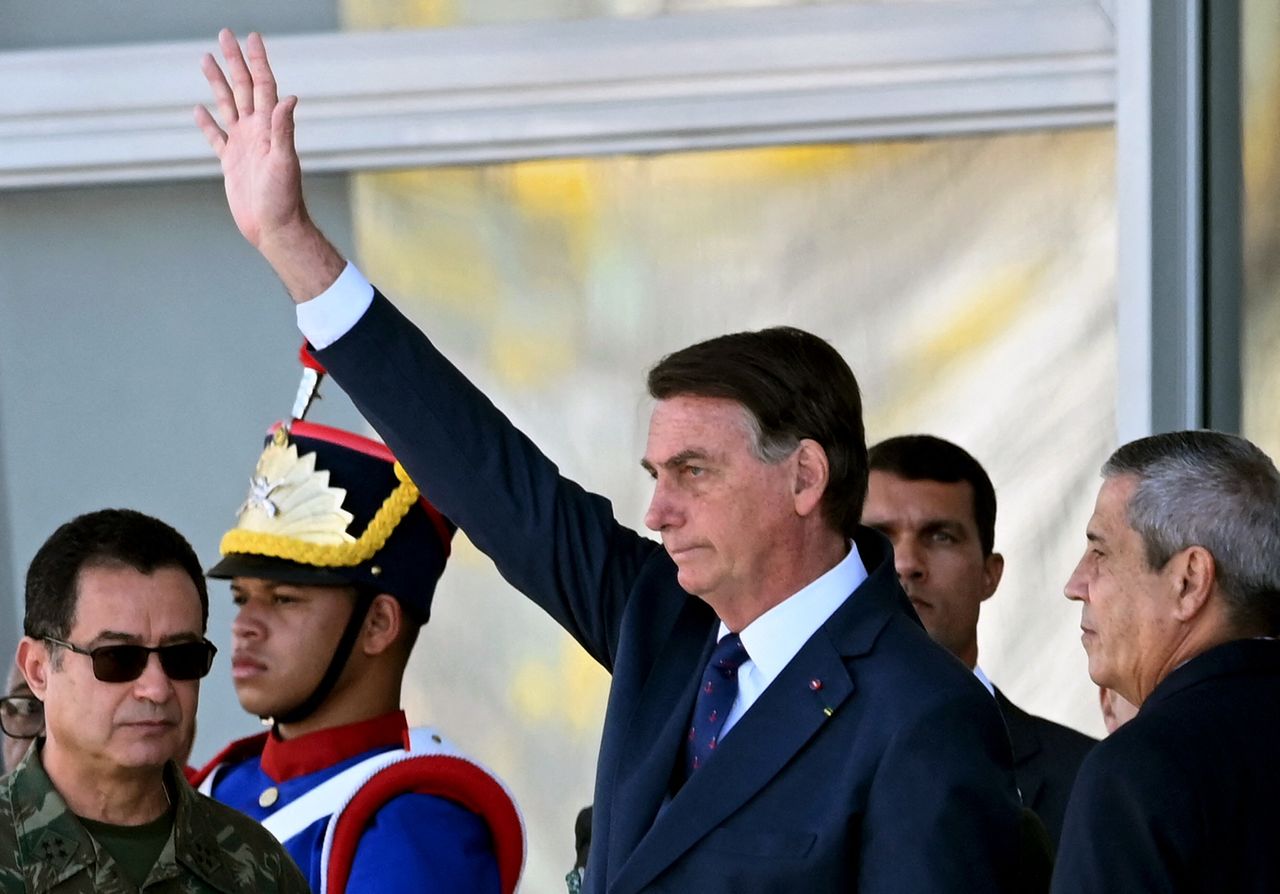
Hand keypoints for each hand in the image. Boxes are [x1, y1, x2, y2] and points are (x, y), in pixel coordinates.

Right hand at [195, 30, 343, 301]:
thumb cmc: (283, 199)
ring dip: (217, 82)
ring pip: (227, 105)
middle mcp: (257, 132)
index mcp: (269, 128)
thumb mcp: (284, 162)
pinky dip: (207, 122)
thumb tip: (289, 98)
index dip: (257, 60)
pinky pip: (216, 137)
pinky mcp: (231, 163)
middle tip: (224, 33)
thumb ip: (283, 129)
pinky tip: (198, 109)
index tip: (251, 37)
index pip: (263, 85)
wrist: (274, 228)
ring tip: (206, 58)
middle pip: (242, 87)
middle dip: (234, 60)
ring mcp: (243, 145)